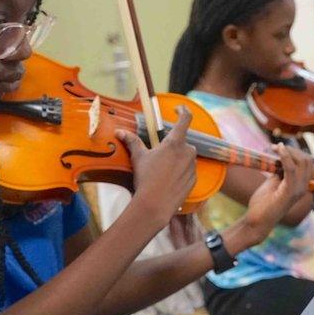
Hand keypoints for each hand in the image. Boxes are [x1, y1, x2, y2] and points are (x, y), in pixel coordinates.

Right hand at [116, 106, 196, 227]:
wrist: (155, 205)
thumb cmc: (146, 178)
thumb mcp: (138, 157)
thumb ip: (132, 141)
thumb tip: (120, 131)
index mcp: (175, 143)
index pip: (185, 120)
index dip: (183, 111)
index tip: (179, 109)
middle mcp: (187, 152)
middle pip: (183, 142)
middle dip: (173, 146)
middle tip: (159, 155)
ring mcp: (192, 167)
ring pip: (186, 157)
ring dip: (177, 159)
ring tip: (161, 171)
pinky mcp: (193, 180)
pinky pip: (188, 171)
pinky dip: (180, 172)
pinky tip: (167, 181)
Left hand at [241, 145, 313, 244]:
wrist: (257, 221)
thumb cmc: (264, 203)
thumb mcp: (274, 182)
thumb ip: (281, 171)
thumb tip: (281, 157)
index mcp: (302, 185)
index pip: (308, 162)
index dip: (295, 151)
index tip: (278, 147)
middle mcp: (304, 188)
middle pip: (308, 160)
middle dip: (292, 149)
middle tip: (275, 147)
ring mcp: (298, 191)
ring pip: (302, 162)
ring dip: (288, 151)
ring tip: (274, 149)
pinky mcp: (289, 193)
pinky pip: (291, 169)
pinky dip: (285, 157)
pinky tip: (278, 151)